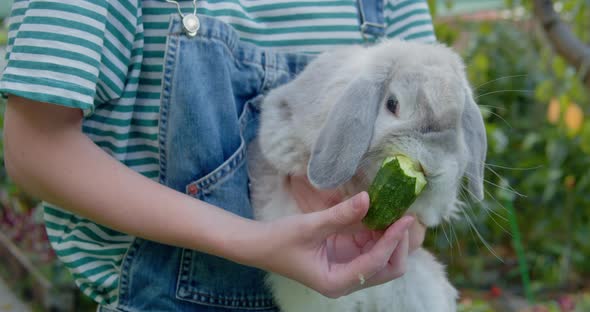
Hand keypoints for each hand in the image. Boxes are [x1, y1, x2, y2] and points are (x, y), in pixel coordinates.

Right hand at [254, 177, 423, 298]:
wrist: (260, 245)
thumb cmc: (280, 239)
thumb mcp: (310, 225)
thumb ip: (341, 214)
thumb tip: (368, 198)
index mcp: (336, 281)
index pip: (376, 263)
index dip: (393, 240)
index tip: (405, 218)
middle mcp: (345, 281)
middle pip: (387, 269)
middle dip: (398, 244)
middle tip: (402, 216)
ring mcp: (346, 270)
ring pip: (382, 259)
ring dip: (390, 237)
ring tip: (394, 211)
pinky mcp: (344, 259)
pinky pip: (370, 248)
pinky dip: (377, 233)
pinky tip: (378, 215)